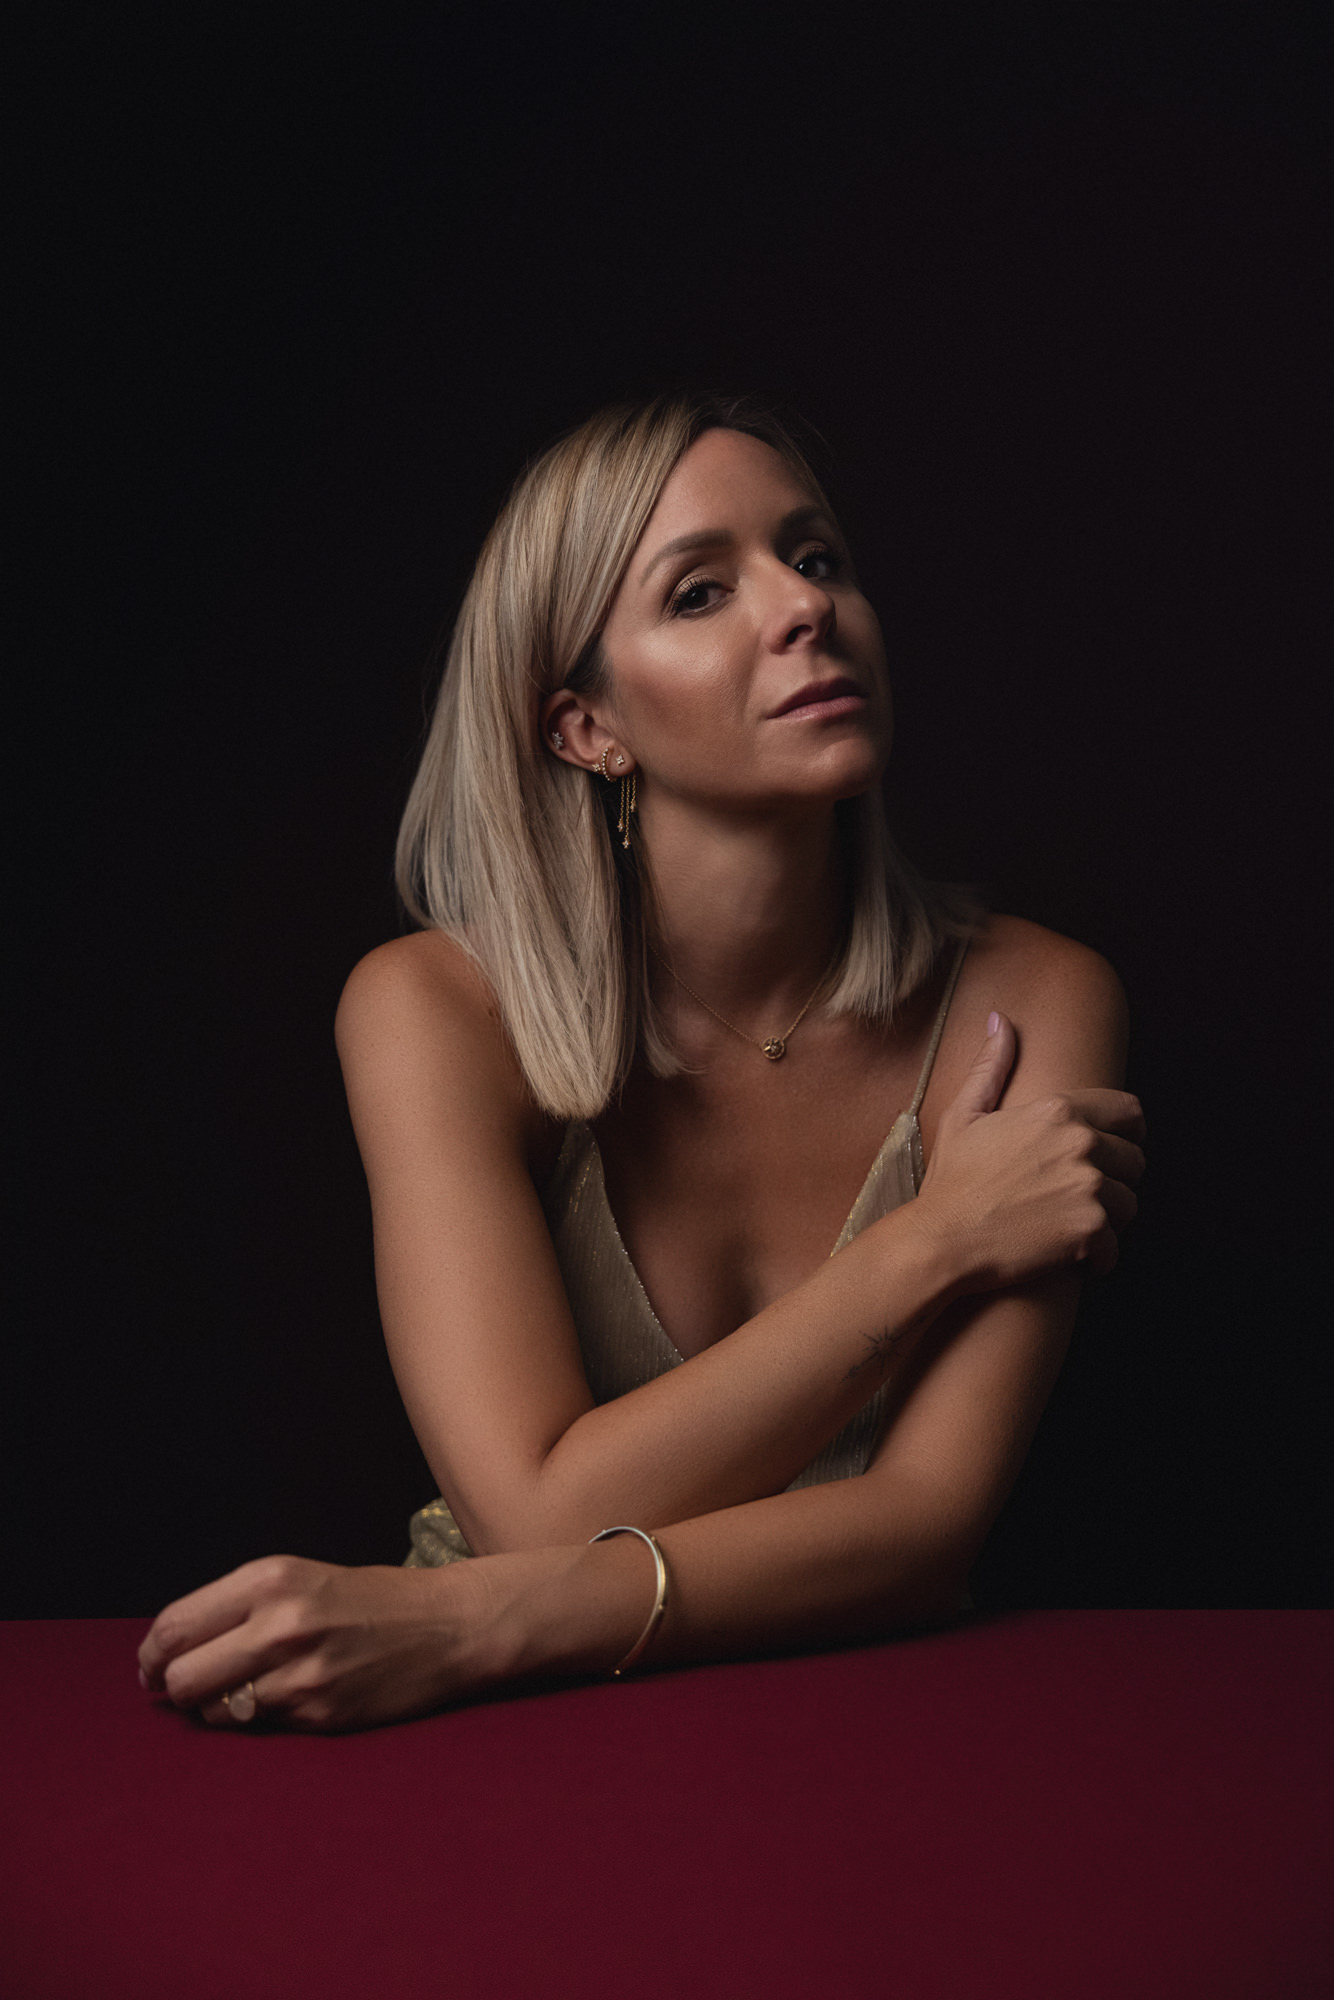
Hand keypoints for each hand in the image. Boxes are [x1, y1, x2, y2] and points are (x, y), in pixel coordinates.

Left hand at [138, 1554, 503, 1731]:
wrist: (448, 1626)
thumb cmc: (371, 1600)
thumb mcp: (300, 1579)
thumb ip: (238, 1607)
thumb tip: (167, 1652)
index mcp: (270, 1578)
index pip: (174, 1627)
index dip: (150, 1654)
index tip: (150, 1666)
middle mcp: (279, 1623)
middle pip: (179, 1677)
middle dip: (173, 1687)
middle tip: (185, 1688)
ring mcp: (299, 1674)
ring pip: (212, 1710)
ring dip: (215, 1707)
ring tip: (242, 1692)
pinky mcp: (318, 1715)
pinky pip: (257, 1728)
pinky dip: (260, 1719)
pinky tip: (288, 1699)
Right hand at [914, 1014, 1145, 1287]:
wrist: (942, 1239)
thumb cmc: (951, 1181)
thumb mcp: (964, 1115)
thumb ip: (991, 1066)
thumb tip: (1000, 1022)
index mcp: (1057, 1110)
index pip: (1129, 1112)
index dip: (1129, 1133)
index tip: (1119, 1150)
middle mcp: (1081, 1143)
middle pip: (1134, 1161)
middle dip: (1116, 1180)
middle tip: (1084, 1197)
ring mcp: (1089, 1186)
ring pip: (1129, 1204)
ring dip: (1109, 1219)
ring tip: (1075, 1227)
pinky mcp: (1090, 1229)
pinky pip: (1117, 1246)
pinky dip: (1100, 1258)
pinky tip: (1075, 1258)